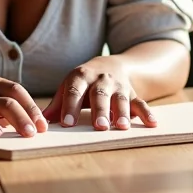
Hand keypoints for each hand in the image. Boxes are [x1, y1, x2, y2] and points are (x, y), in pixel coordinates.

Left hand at [42, 56, 157, 130]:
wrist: (111, 65)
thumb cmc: (83, 82)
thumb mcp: (69, 86)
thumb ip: (57, 104)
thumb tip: (40, 122)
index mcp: (81, 77)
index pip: (74, 91)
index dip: (70, 106)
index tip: (66, 123)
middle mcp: (101, 80)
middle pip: (100, 95)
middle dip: (100, 111)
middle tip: (99, 127)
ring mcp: (119, 86)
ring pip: (121, 99)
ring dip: (122, 113)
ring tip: (122, 127)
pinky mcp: (133, 93)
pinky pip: (141, 103)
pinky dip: (147, 113)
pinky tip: (152, 124)